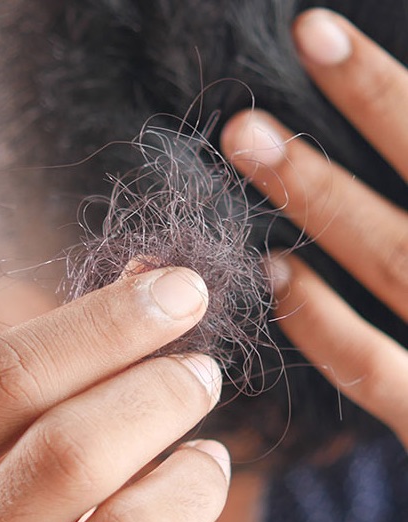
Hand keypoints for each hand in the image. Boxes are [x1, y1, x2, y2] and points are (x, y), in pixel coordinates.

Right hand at [0, 268, 227, 521]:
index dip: (106, 322)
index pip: (6, 373)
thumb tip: (147, 282)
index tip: (180, 288)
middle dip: (158, 392)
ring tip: (208, 457)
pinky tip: (190, 521)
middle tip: (202, 369)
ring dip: (190, 478)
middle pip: (69, 448)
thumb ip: (50, 376)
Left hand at [221, 9, 407, 447]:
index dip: (379, 86)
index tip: (313, 35)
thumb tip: (380, 122)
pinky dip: (321, 322)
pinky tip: (273, 272)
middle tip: (252, 109)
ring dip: (317, 200)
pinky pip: (375, 370)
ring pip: (395, 262)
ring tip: (246, 149)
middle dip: (344, 129)